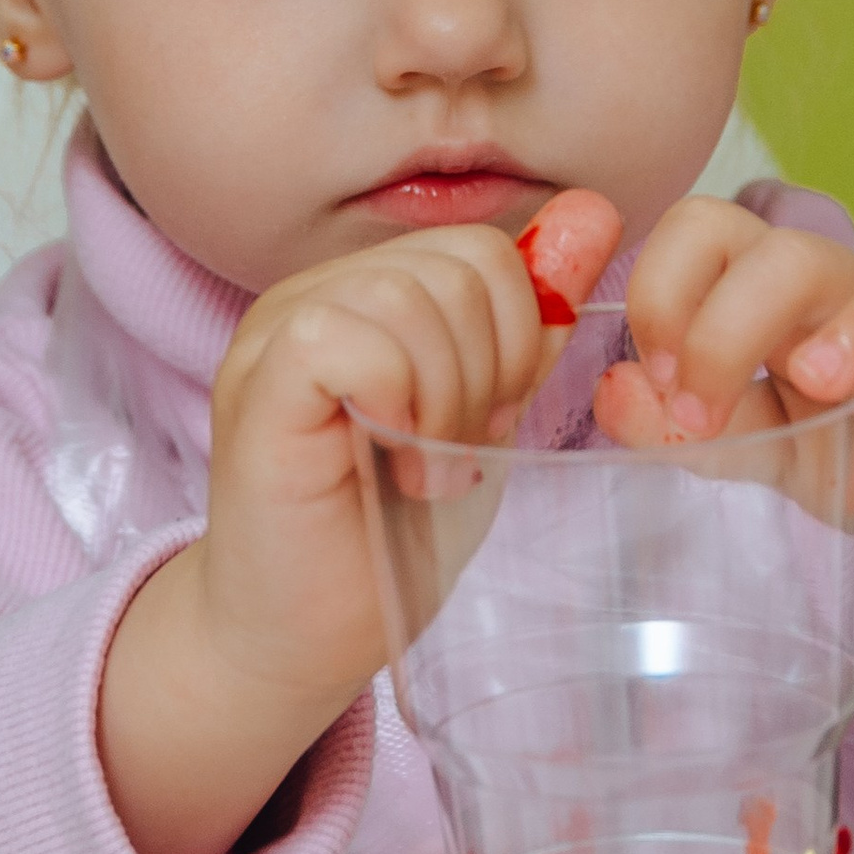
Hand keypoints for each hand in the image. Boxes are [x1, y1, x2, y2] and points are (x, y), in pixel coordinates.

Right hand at [98, 191, 620, 853]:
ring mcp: (277, 332)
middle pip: (461, 265)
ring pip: (411, 295)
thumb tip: (594, 215)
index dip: (519, 338)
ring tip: (423, 467)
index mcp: (366, 292)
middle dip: (492, 369)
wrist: (297, 638)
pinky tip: (395, 467)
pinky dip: (398, 406)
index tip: (493, 421)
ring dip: (448, 397)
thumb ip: (527, 325)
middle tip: (457, 450)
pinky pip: (351, 339)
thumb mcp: (483, 415)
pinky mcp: (259, 384)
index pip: (483, 251)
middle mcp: (314, 293)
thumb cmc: (382, 535)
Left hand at [599, 198, 853, 690]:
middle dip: (730, 321)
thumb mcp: (777, 441)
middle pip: (798, 255)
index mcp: (796, 300)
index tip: (654, 380)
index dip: (666, 289)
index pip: (712, 231)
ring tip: (821, 383)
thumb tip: (609, 393)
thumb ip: (693, 427)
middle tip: (701, 408)